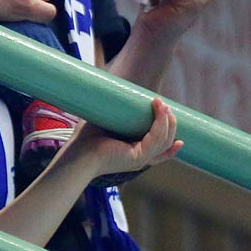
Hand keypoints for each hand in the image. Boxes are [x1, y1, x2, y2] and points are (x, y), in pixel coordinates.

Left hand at [64, 96, 182, 181]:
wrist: (77, 155)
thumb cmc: (86, 140)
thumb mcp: (107, 123)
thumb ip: (116, 112)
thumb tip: (117, 90)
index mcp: (134, 153)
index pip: (160, 149)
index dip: (170, 136)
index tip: (173, 119)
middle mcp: (140, 159)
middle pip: (166, 142)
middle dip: (170, 122)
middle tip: (166, 105)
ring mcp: (141, 159)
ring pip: (165, 139)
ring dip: (167, 119)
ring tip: (162, 103)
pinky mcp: (138, 158)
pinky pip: (157, 138)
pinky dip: (161, 123)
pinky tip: (160, 110)